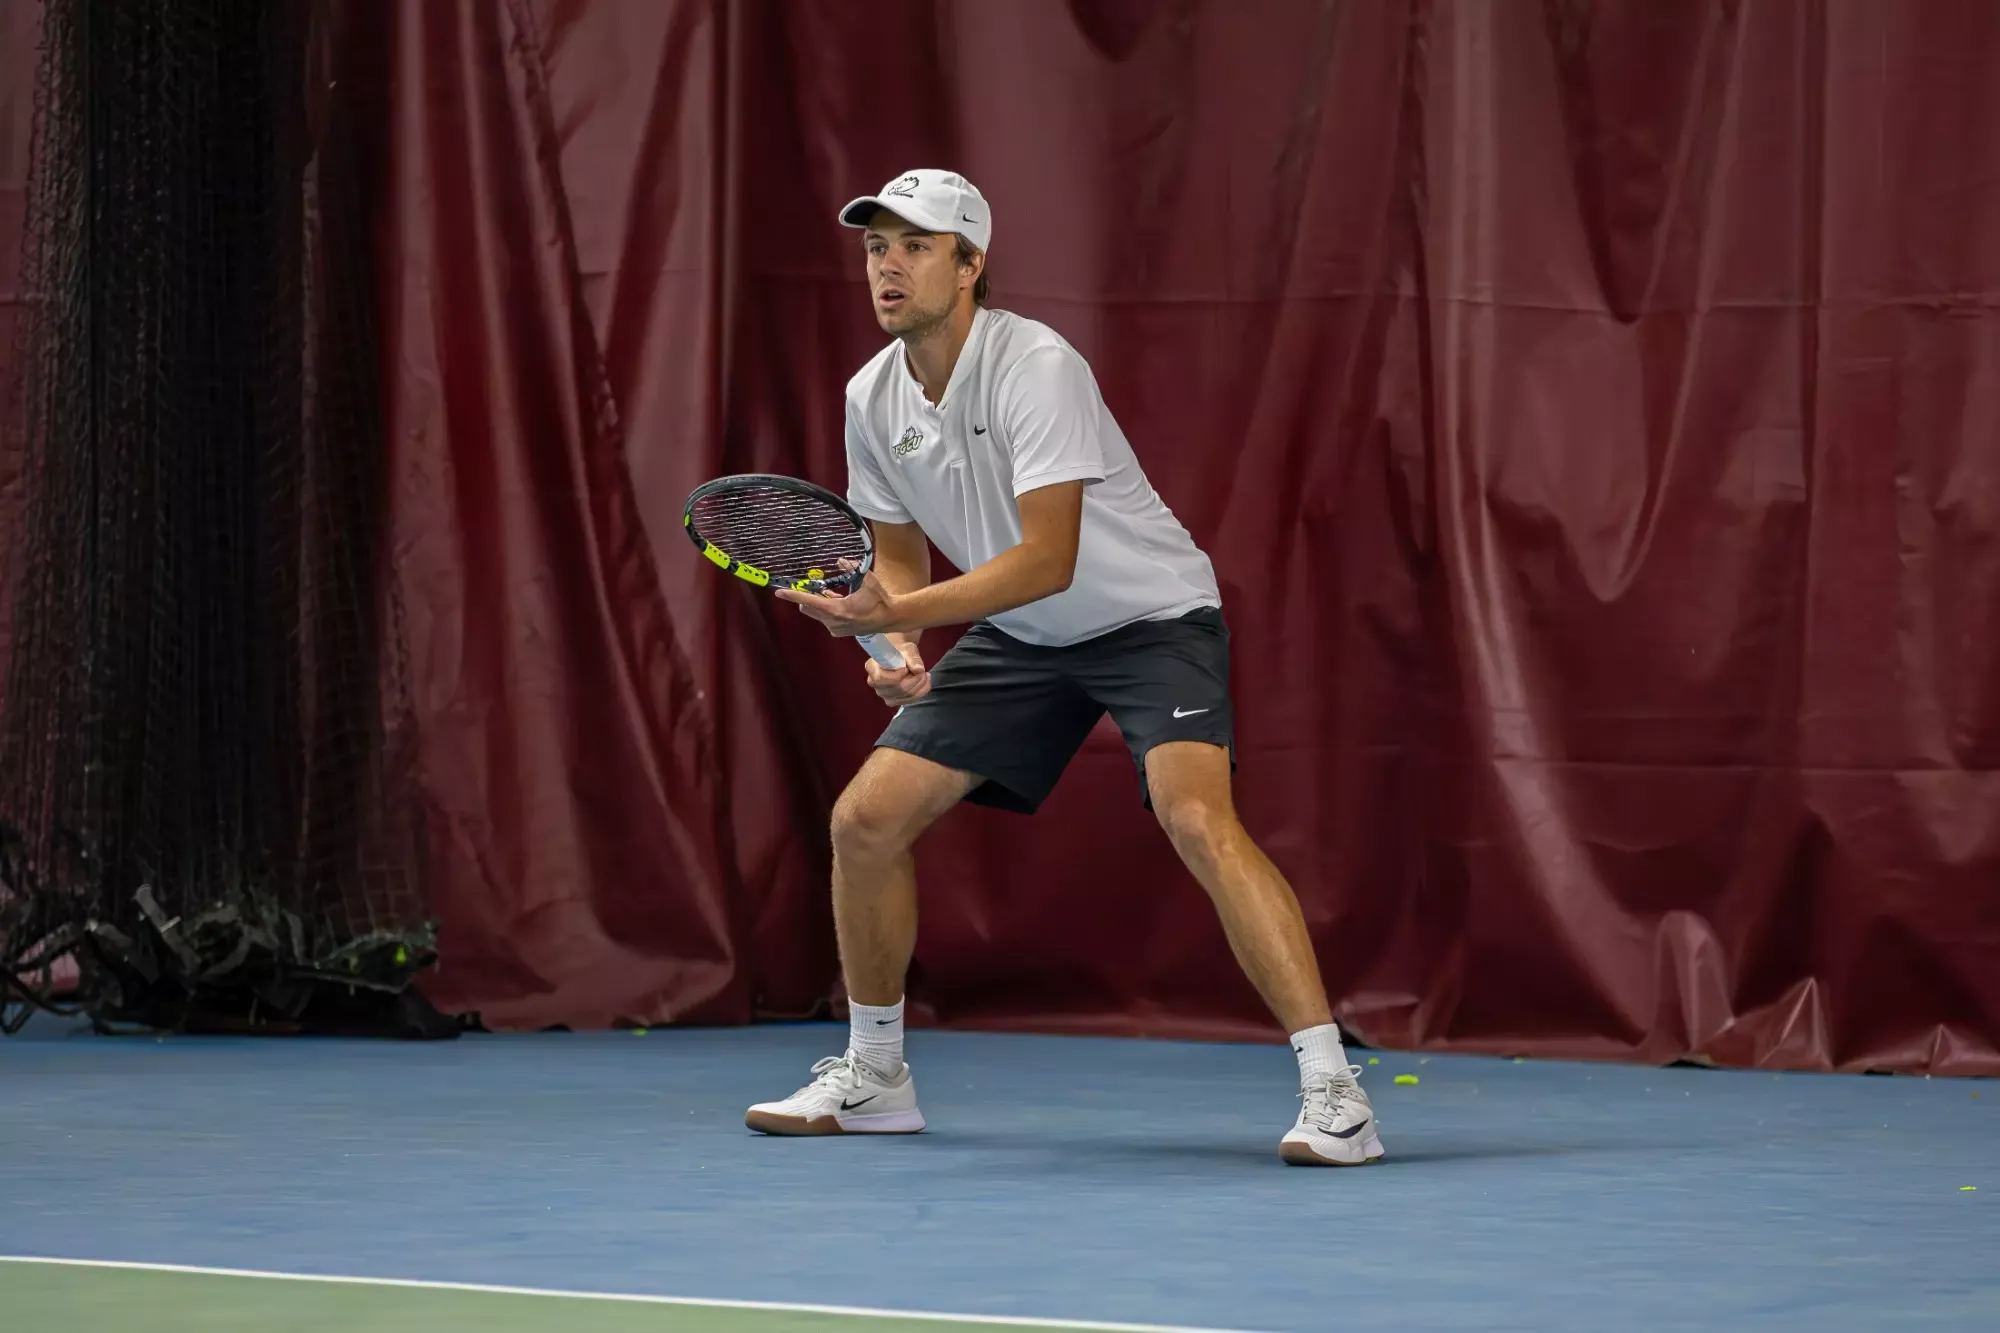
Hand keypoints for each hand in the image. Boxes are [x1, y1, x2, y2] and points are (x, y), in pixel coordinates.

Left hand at [773, 562, 899, 637]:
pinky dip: (825, 610)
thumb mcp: (867, 579)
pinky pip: (824, 619)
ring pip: (816, 614)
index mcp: (839, 610)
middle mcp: (834, 622)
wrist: (890, 617)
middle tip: (810, 586)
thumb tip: (840, 561)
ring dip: (817, 603)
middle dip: (806, 597)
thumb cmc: (879, 598)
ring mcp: (836, 628)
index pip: (810, 601)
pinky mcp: (839, 632)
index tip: (780, 592)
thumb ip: (851, 568)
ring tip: (829, 593)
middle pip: (808, 609)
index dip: (793, 596)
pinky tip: (835, 602)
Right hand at [865, 637, 928, 705]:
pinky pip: (910, 700)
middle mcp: (874, 683)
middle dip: (914, 679)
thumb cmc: (900, 652)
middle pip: (897, 688)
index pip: (880, 678)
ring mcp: (883, 694)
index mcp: (872, 667)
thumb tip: (919, 669)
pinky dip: (921, 691)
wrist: (900, 657)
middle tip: (922, 670)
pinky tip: (925, 681)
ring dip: (920, 685)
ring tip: (924, 674)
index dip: (896, 676)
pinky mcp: (892, 701)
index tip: (906, 668)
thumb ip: (912, 657)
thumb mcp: (907, 649)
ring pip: (905, 695)